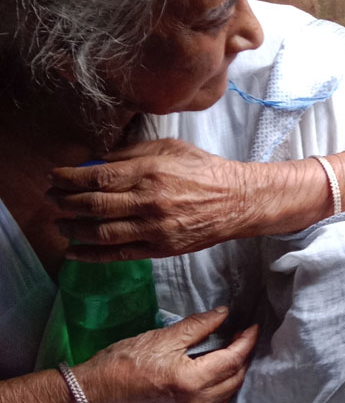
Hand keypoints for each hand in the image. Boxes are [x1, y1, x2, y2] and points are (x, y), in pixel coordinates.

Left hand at [50, 139, 256, 259]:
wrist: (237, 202)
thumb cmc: (204, 171)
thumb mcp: (171, 148)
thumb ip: (133, 152)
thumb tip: (98, 160)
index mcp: (151, 172)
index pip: (99, 177)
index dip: (70, 178)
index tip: (54, 177)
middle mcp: (149, 201)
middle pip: (94, 204)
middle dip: (65, 201)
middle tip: (50, 198)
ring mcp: (154, 228)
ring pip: (101, 232)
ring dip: (73, 228)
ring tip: (59, 223)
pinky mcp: (159, 249)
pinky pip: (117, 254)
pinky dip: (91, 255)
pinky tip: (73, 251)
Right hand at [76, 307, 257, 402]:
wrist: (94, 396)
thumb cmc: (122, 363)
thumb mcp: (161, 338)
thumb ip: (197, 327)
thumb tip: (223, 314)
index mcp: (190, 381)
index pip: (232, 360)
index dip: (246, 341)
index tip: (253, 326)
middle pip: (235, 379)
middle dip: (243, 356)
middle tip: (242, 335)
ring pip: (227, 394)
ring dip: (235, 373)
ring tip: (233, 351)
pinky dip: (222, 387)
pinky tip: (218, 372)